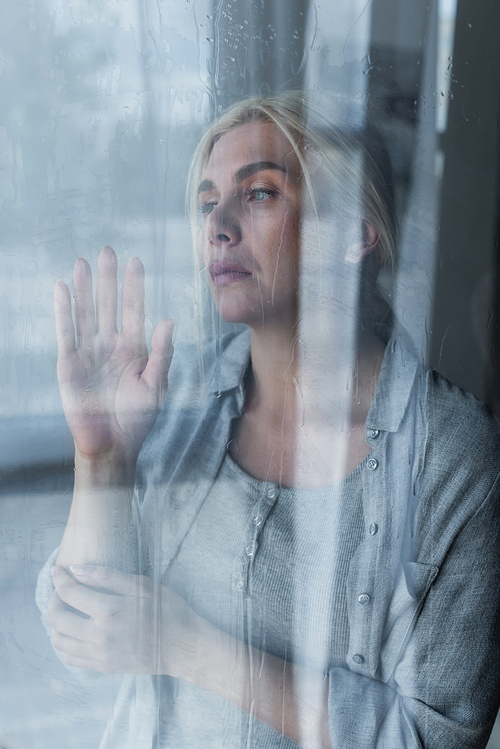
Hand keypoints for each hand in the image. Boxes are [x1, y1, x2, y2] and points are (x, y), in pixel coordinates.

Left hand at [48, 565, 195, 674]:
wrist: (184, 647)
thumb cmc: (168, 611)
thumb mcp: (141, 586)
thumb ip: (107, 576)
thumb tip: (76, 569)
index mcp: (109, 611)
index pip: (69, 594)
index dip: (59, 580)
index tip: (57, 571)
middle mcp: (100, 636)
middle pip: (57, 619)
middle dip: (54, 600)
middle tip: (62, 591)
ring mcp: (100, 655)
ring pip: (59, 641)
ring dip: (56, 623)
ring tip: (67, 610)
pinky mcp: (103, 667)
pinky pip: (70, 658)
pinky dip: (64, 643)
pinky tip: (73, 631)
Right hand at [54, 246, 173, 460]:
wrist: (113, 446)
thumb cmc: (137, 418)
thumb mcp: (156, 385)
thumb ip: (162, 353)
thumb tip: (169, 320)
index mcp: (133, 349)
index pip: (133, 310)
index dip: (134, 287)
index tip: (136, 261)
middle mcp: (109, 346)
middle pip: (108, 305)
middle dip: (108, 279)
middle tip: (108, 250)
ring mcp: (88, 353)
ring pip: (86, 313)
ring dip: (84, 288)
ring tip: (83, 262)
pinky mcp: (68, 364)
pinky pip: (66, 332)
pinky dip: (63, 311)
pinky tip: (62, 288)